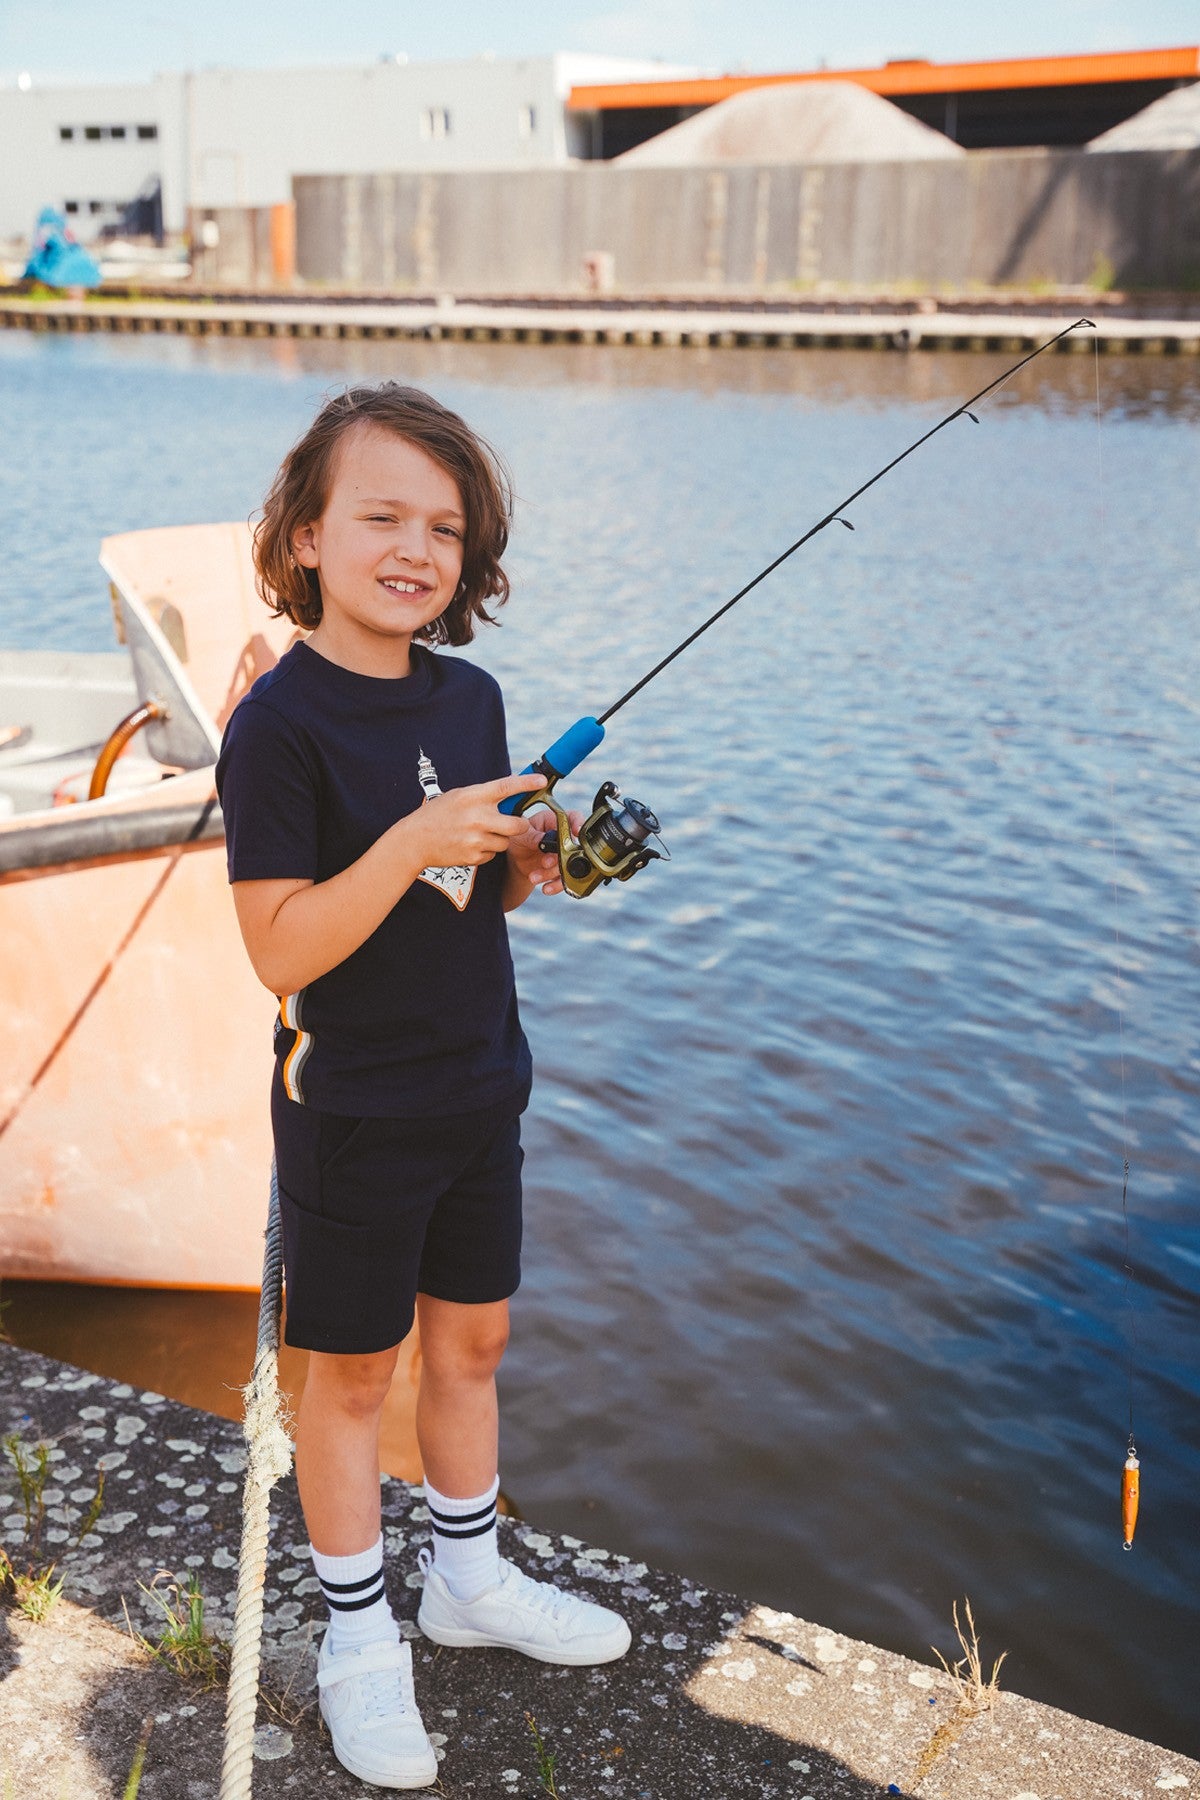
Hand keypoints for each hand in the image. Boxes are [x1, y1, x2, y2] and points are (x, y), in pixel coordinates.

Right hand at [409, 772, 545, 867]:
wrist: (415, 840)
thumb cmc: (438, 814)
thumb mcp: (459, 796)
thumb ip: (483, 796)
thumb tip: (511, 793)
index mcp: (473, 796)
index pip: (507, 787)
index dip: (527, 783)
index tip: (542, 780)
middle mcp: (478, 817)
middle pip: (518, 824)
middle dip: (520, 825)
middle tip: (513, 823)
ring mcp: (476, 839)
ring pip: (506, 842)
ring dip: (499, 839)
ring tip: (479, 834)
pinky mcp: (474, 856)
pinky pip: (493, 855)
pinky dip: (486, 851)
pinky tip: (470, 845)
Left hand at [507, 807, 585, 896]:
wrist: (515, 858)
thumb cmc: (518, 838)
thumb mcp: (520, 835)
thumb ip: (532, 837)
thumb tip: (542, 840)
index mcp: (555, 821)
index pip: (573, 817)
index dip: (578, 823)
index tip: (575, 831)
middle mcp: (564, 837)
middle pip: (573, 846)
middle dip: (560, 857)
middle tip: (545, 862)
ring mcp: (565, 854)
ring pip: (569, 865)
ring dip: (552, 873)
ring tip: (534, 877)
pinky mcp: (562, 869)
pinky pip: (565, 879)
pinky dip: (556, 885)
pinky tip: (546, 888)